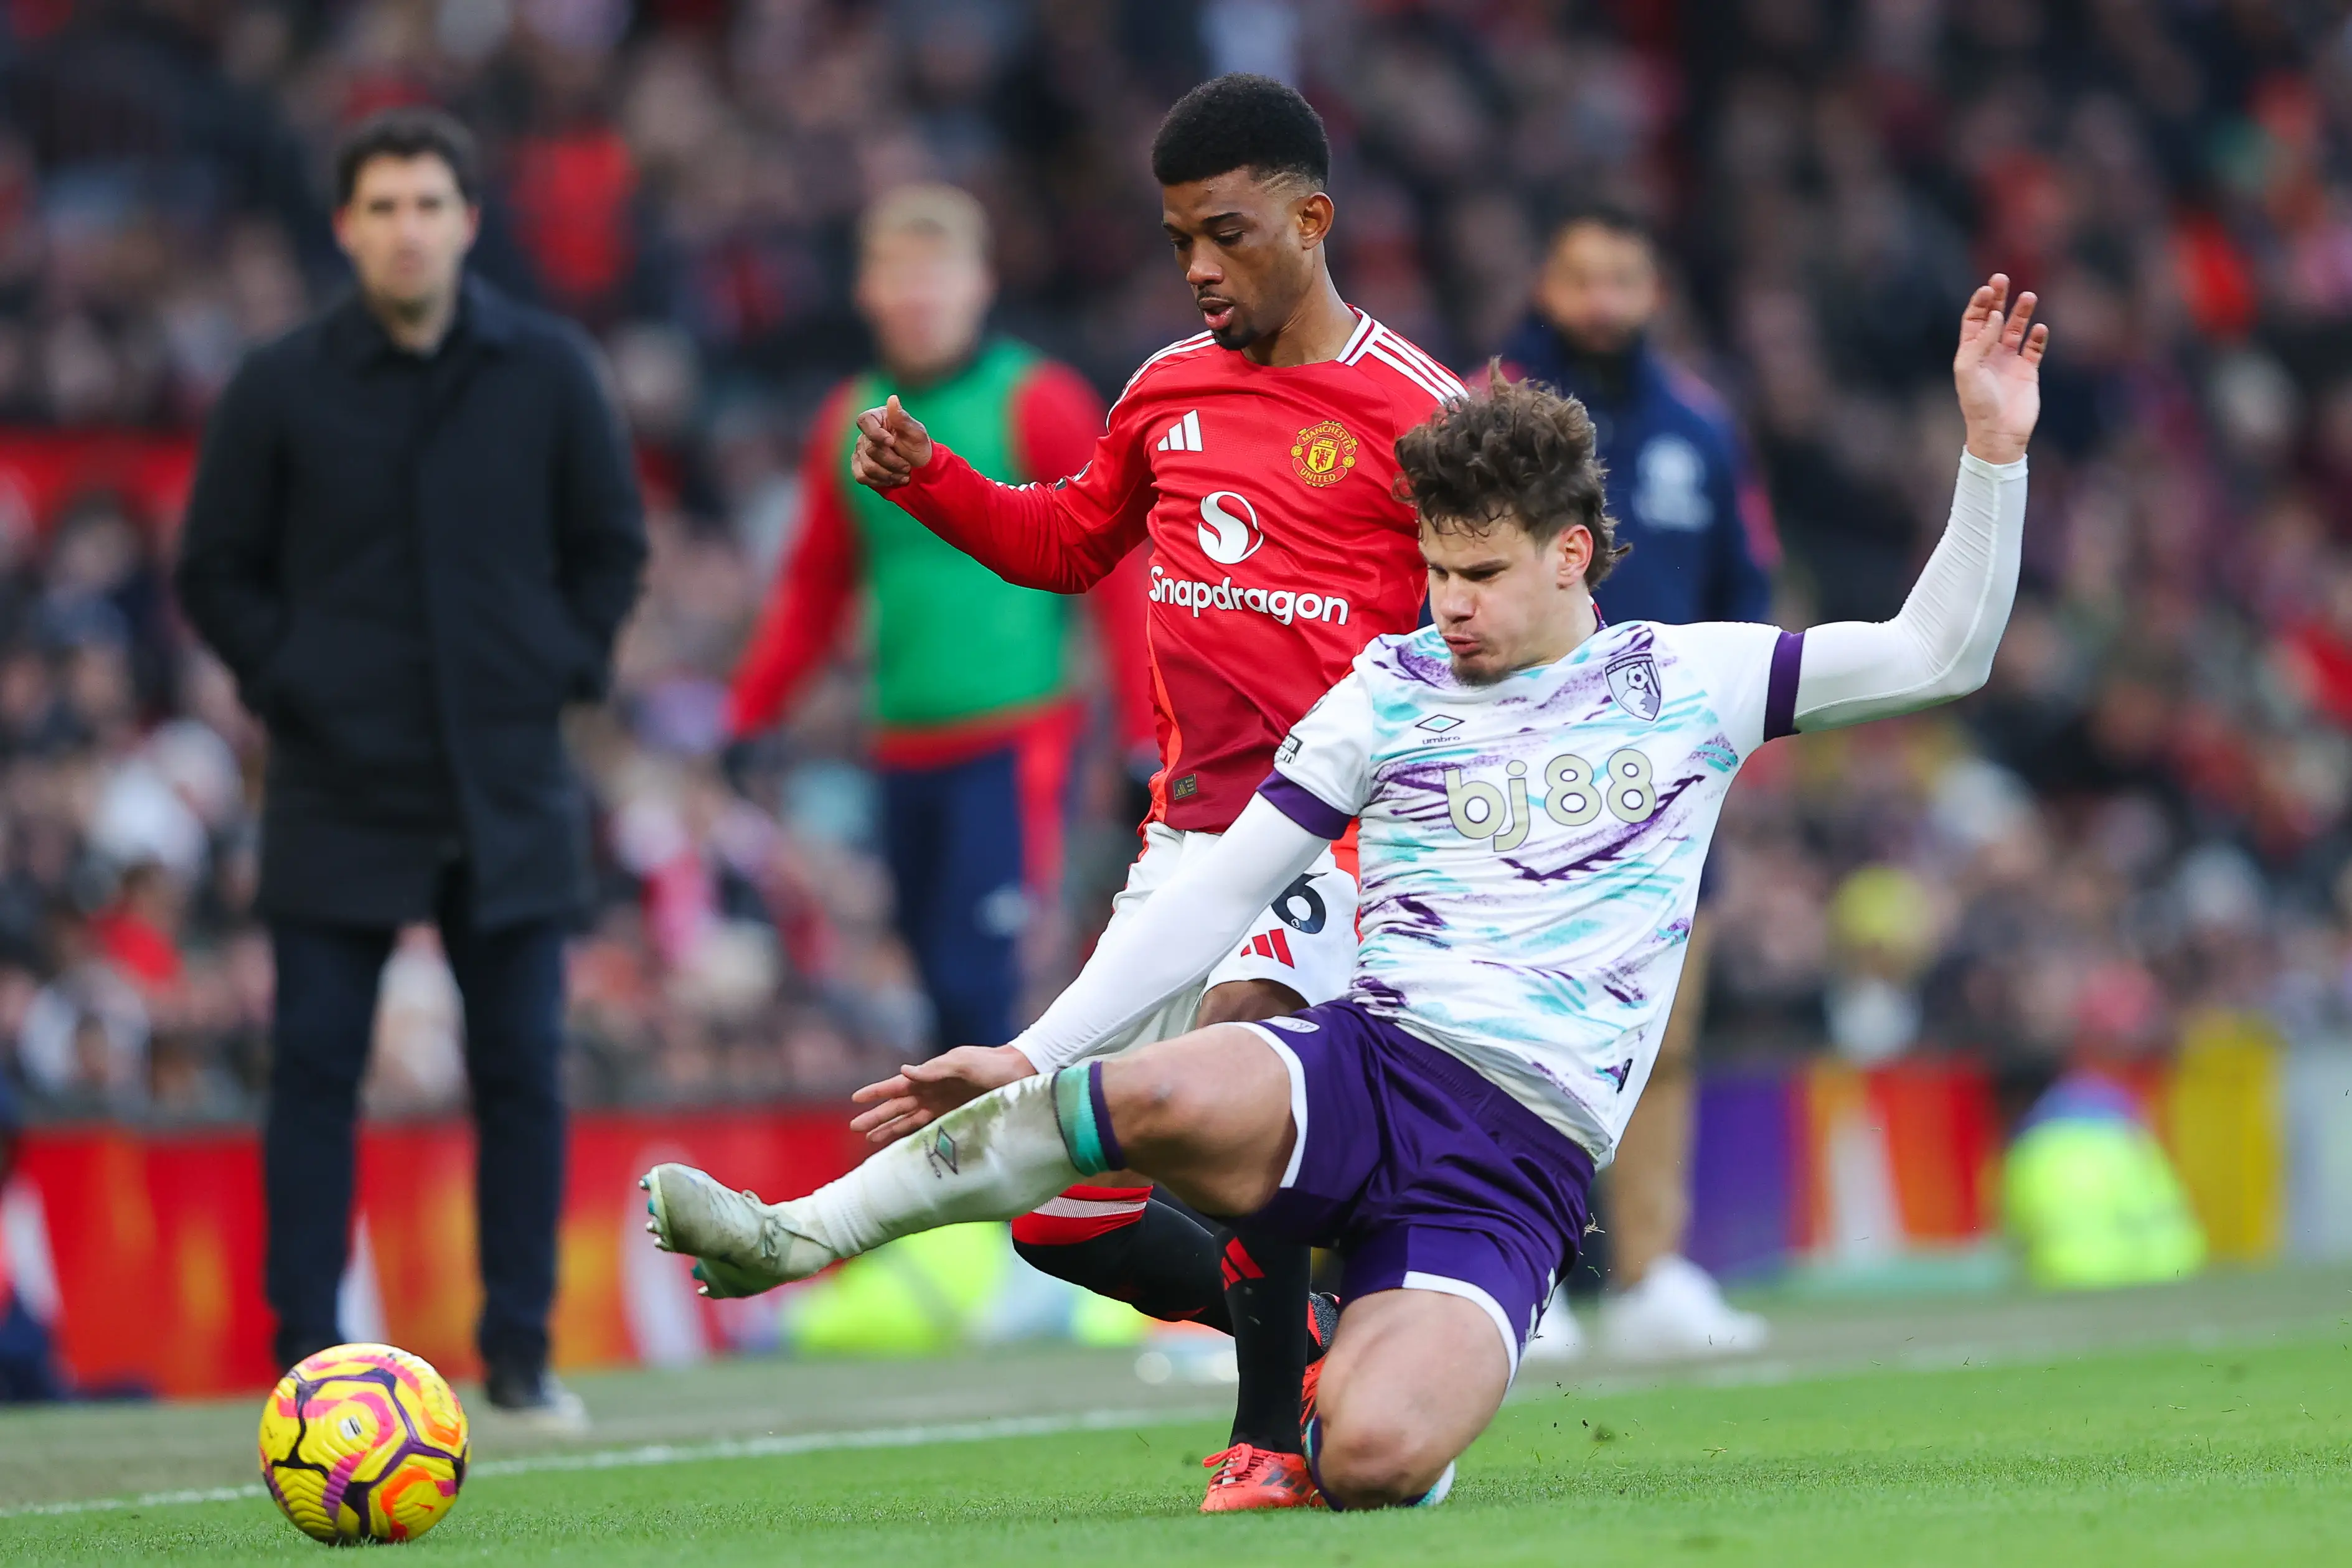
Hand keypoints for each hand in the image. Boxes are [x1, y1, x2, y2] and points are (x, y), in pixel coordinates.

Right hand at [848, 1044, 1035, 1144]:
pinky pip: (928, 1129)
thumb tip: (903, 1071)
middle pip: (898, 1106)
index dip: (876, 1093)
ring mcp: (943, 1106)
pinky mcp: (955, 1118)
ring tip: (870, 1139)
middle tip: (855, 1127)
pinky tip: (901, 1144)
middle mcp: (933, 1092)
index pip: (897, 1085)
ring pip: (909, 1120)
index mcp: (931, 1075)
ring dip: (890, 1128)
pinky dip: (913, 1136)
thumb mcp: (962, 1063)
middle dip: (877, 1116)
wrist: (1018, 1074)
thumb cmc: (991, 1064)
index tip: (855, 1099)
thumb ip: (934, 1070)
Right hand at [849, 395, 933, 490]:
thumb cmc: (918, 446)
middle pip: (870, 450)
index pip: (865, 421)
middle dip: (892, 461)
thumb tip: (893, 399)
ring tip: (903, 473)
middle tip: (907, 465)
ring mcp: (860, 451)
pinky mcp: (859, 467)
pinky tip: (892, 478)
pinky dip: (880, 481)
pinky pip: (862, 477)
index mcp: (877, 418)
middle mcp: (865, 434)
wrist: (919, 468)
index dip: (876, 434)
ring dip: (889, 474)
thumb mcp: (916, 432)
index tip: (892, 442)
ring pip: (868, 467)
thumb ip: (903, 418)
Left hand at [1953, 273, 2046, 466]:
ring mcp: (2009, 361)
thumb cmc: (1978, 403)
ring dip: (2021, 312)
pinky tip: (2040, 328)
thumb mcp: (1969, 370)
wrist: (1999, 432)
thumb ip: (1980, 341)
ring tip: (2028, 296)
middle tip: (2003, 278)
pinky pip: (2035, 347)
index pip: (1974, 320)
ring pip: (2016, 329)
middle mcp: (1989, 353)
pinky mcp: (2028, 371)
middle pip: (1994, 318)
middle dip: (1998, 298)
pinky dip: (2038, 336)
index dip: (1980, 303)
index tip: (1988, 287)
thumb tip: (1995, 316)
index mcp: (1970, 352)